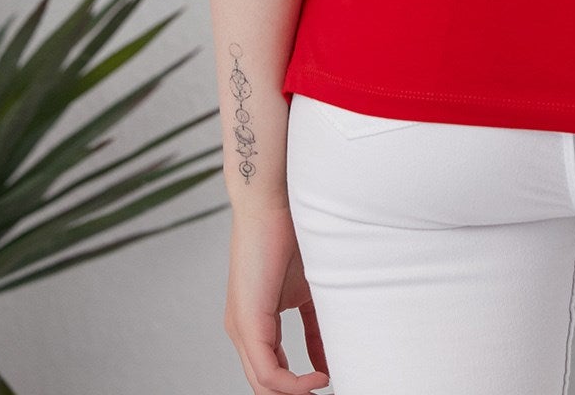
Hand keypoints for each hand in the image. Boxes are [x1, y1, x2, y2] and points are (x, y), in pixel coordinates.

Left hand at [224, 204, 331, 393]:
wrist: (273, 200)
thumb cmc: (292, 232)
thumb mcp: (309, 287)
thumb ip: (316, 322)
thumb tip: (333, 351)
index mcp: (255, 320)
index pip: (274, 368)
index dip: (299, 384)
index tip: (329, 382)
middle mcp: (242, 328)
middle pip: (266, 383)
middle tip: (327, 393)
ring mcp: (241, 327)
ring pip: (264, 383)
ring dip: (296, 394)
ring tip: (325, 390)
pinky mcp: (247, 322)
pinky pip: (267, 371)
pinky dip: (293, 384)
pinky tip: (319, 379)